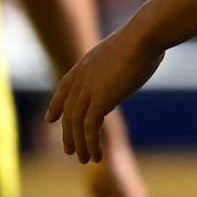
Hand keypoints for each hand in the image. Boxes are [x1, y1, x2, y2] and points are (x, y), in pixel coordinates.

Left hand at [46, 21, 161, 166]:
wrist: (144, 36)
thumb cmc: (144, 37)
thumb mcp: (126, 48)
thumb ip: (120, 60)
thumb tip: (134, 59)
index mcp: (85, 64)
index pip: (64, 88)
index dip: (56, 105)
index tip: (51, 118)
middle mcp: (81, 78)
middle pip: (68, 111)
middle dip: (67, 133)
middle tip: (69, 150)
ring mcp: (88, 89)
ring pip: (76, 124)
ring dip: (80, 145)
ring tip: (85, 160)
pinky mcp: (100, 100)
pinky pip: (89, 128)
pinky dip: (91, 145)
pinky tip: (97, 156)